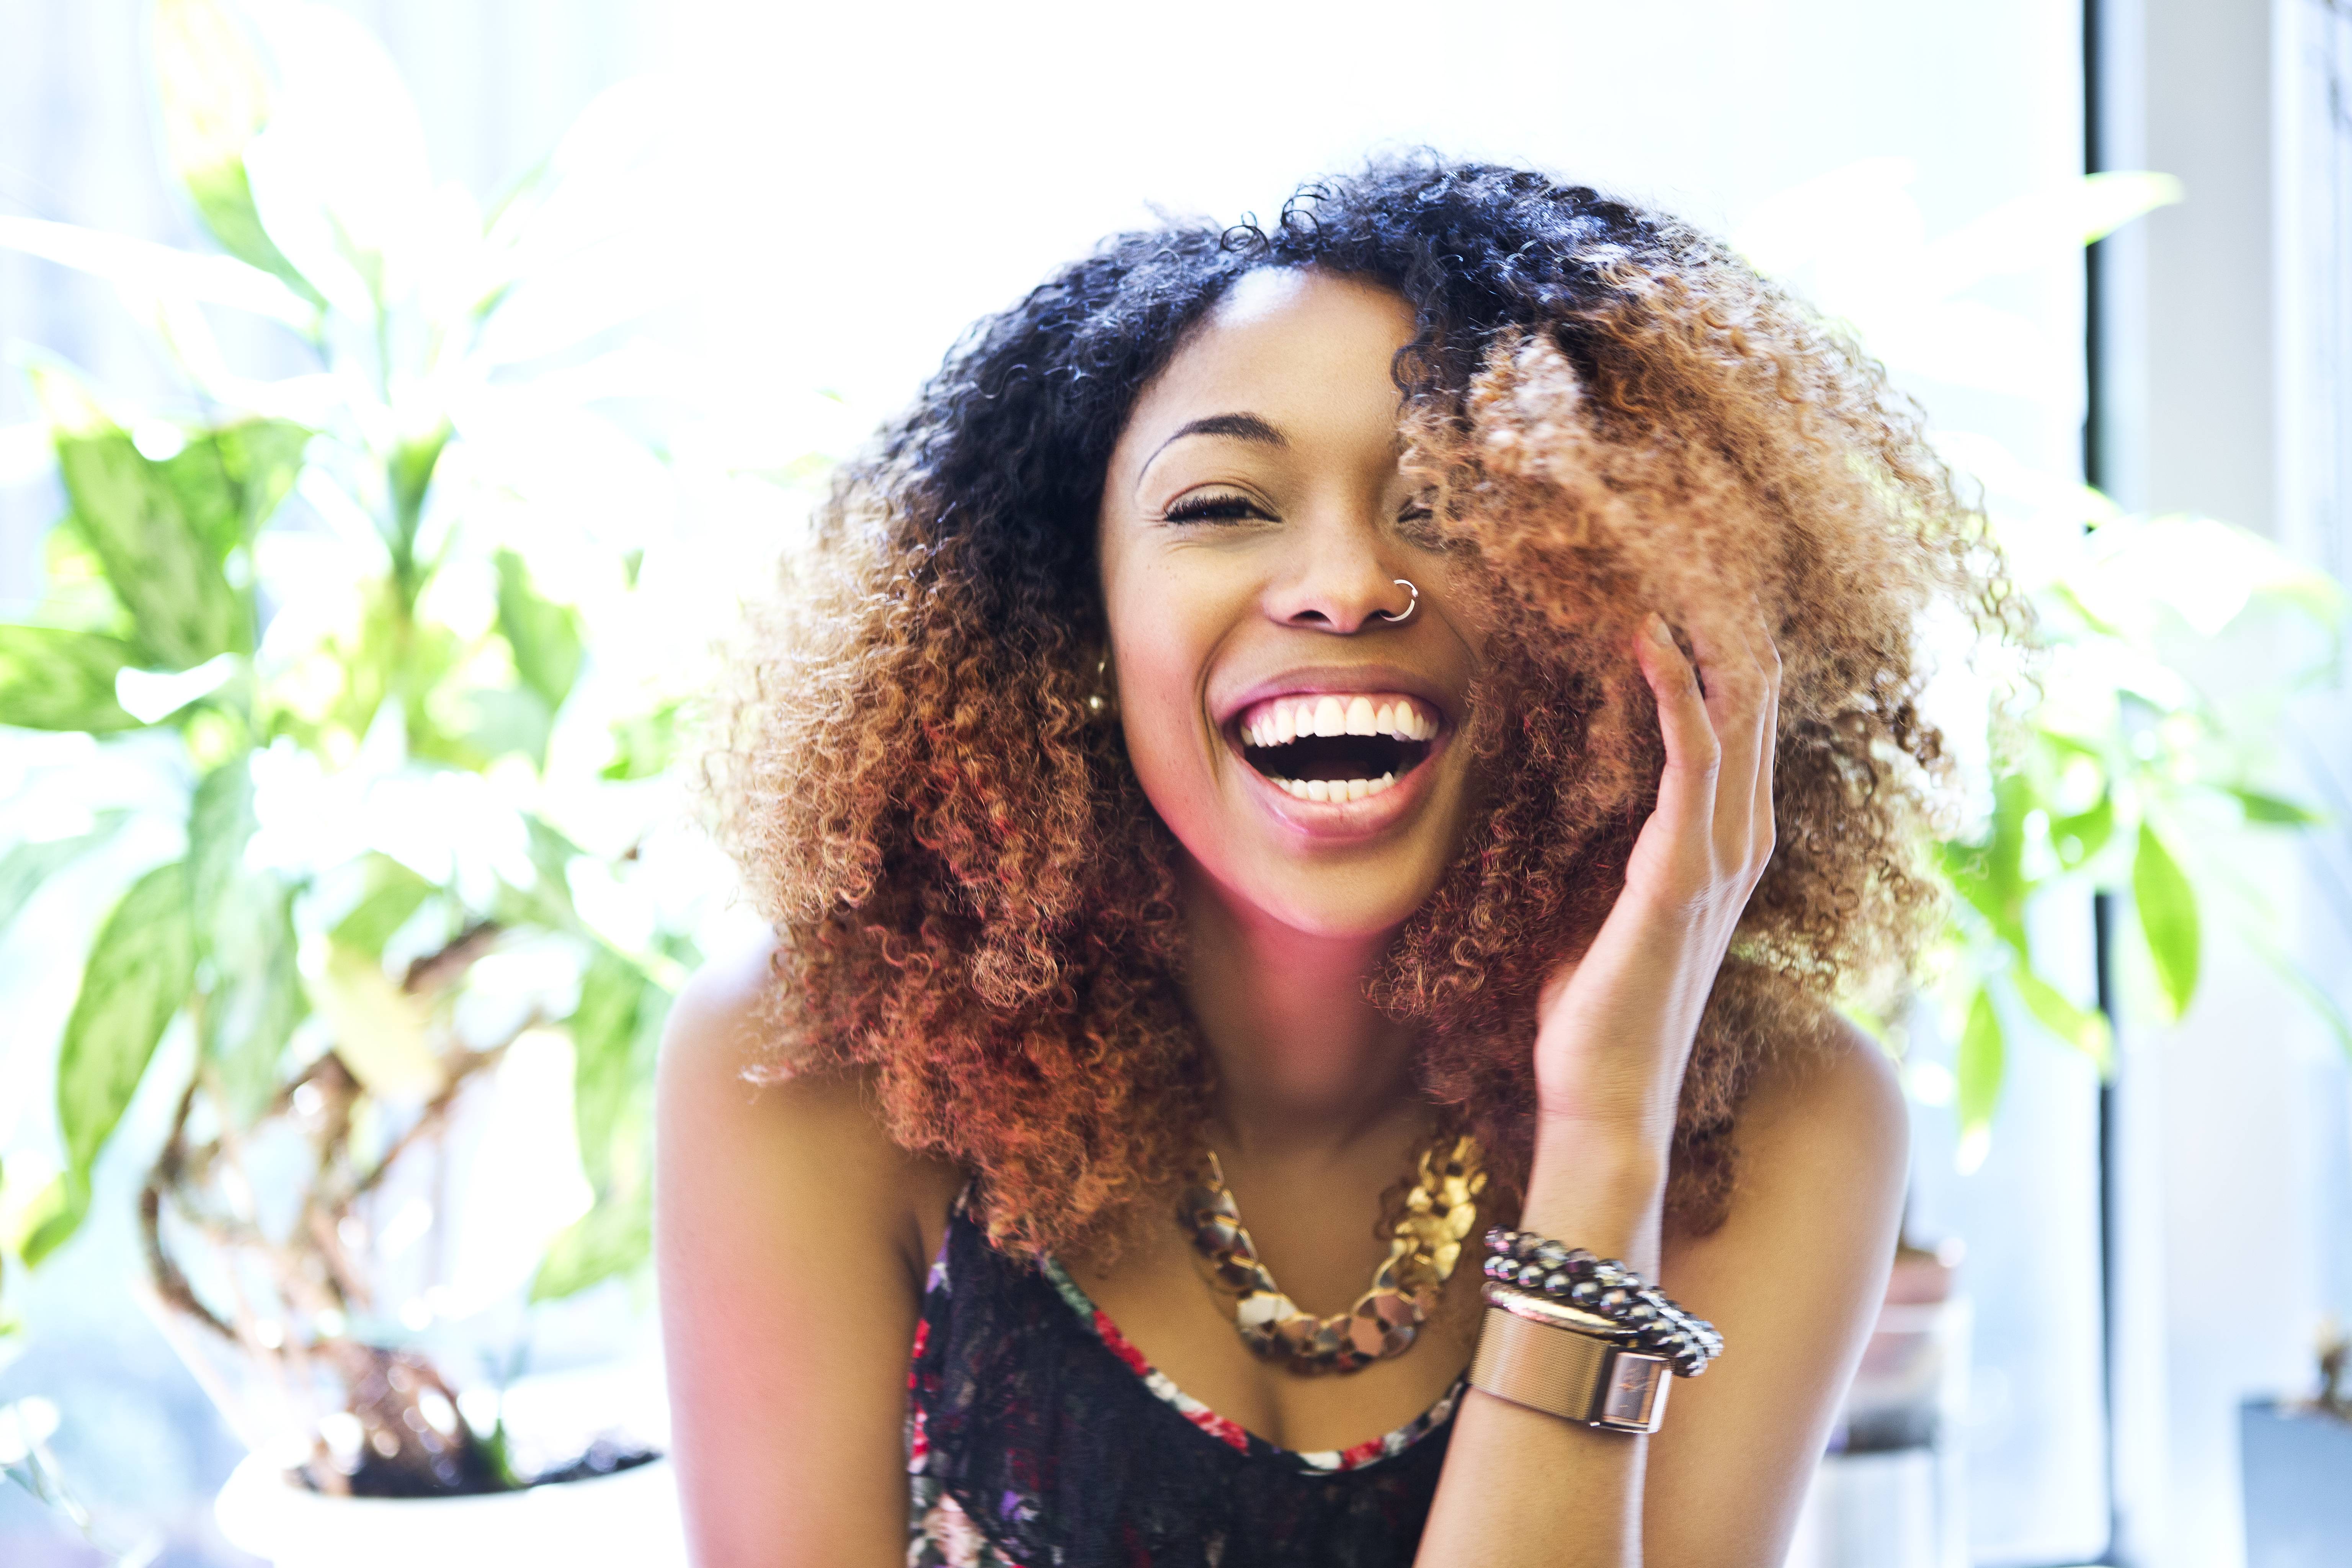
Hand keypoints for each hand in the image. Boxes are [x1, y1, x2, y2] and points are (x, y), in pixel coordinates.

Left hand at [1530, 605, 1781, 1157]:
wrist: (1603, 1097)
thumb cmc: (1593, 1011)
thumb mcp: (1604, 907)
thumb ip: (1610, 853)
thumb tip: (1573, 800)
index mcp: (1720, 851)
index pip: (1739, 729)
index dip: (1723, 654)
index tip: (1688, 582)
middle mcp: (1736, 846)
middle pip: (1753, 707)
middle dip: (1727, 626)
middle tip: (1696, 544)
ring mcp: (1716, 862)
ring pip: (1735, 721)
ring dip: (1710, 640)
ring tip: (1684, 563)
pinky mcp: (1678, 878)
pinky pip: (1690, 765)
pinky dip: (1677, 697)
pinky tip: (1654, 643)